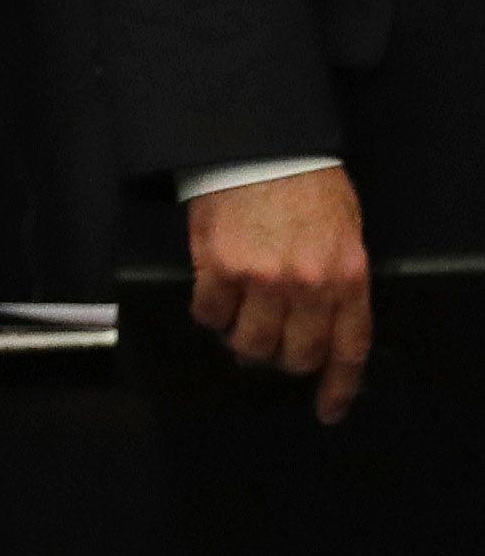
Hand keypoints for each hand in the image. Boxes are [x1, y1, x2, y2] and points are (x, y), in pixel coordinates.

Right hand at [193, 164, 372, 424]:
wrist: (257, 146)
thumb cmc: (305, 185)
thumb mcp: (345, 234)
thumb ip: (340, 280)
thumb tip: (325, 324)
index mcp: (348, 278)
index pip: (347, 350)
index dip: (337, 387)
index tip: (326, 409)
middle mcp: (308, 287)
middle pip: (293, 355)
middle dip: (280, 358)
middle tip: (269, 345)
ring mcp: (263, 280)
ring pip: (249, 343)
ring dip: (242, 340)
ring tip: (237, 322)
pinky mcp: (219, 268)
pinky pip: (209, 314)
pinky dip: (209, 314)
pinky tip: (212, 297)